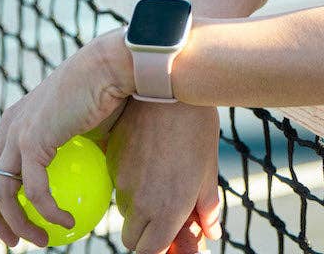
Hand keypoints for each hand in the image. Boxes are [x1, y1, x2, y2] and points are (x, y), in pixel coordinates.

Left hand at [0, 30, 132, 247]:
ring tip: (41, 240)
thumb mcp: (87, 123)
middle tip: (16, 239)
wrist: (115, 65)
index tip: (15, 212)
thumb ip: (77, 149)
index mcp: (18, 116)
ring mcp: (17, 132)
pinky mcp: (33, 141)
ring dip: (17, 224)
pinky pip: (34, 191)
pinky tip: (66, 222)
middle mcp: (10, 123)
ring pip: (1, 193)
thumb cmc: (112, 88)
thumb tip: (92, 179)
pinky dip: (48, 212)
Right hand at [108, 100, 221, 253]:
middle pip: (133, 238)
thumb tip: (211, 231)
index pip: (150, 251)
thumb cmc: (196, 125)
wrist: (168, 87)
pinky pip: (116, 185)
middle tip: (166, 208)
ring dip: (139, 206)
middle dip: (148, 231)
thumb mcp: (208, 166)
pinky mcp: (111, 163)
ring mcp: (122, 182)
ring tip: (161, 174)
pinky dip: (129, 182)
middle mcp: (142, 201)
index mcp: (170, 208)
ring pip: (124, 211)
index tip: (170, 235)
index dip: (159, 246)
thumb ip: (206, 204)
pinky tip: (148, 158)